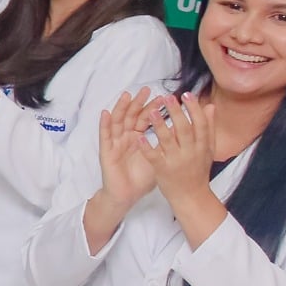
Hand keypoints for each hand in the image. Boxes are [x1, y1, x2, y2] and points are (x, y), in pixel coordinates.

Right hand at [94, 91, 157, 210]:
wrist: (128, 195)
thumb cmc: (142, 178)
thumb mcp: (158, 157)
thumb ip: (166, 142)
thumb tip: (181, 128)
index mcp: (138, 138)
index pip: (145, 119)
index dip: (153, 108)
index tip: (164, 97)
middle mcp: (125, 137)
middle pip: (131, 116)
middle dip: (138, 103)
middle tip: (147, 89)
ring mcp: (115, 143)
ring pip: (118, 122)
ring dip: (121, 108)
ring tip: (127, 95)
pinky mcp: (106, 151)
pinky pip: (104, 135)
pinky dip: (104, 124)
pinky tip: (106, 113)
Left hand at [139, 91, 216, 202]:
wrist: (192, 197)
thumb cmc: (198, 170)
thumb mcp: (207, 150)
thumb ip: (208, 128)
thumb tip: (210, 106)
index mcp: (203, 147)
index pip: (200, 125)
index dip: (194, 109)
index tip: (187, 94)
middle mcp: (191, 153)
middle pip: (184, 130)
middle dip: (176, 113)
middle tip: (168, 97)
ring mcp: (176, 162)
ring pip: (168, 141)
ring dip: (160, 126)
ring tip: (151, 112)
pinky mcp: (163, 170)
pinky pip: (154, 157)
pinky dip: (147, 147)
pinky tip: (139, 137)